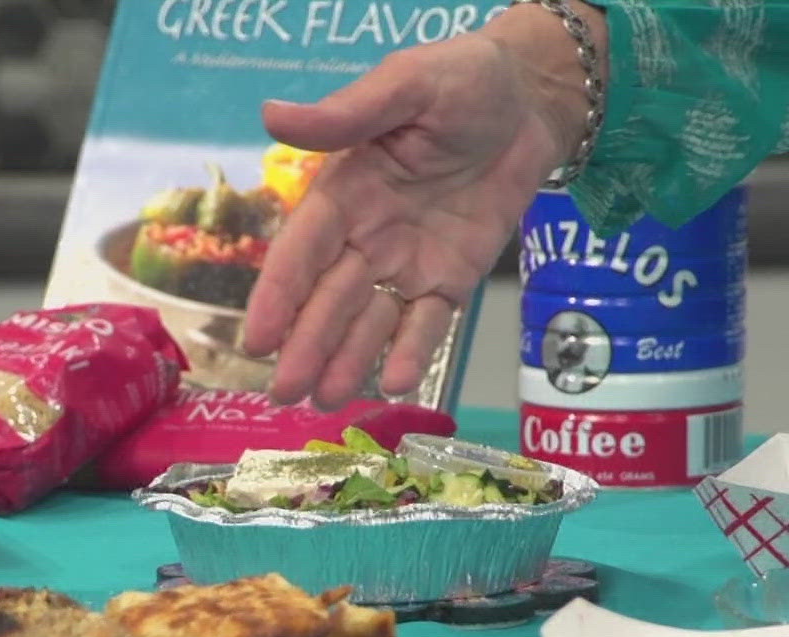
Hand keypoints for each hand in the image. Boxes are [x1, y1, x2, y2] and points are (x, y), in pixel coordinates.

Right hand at [242, 3, 605, 409]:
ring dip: (346, 361)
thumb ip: (347, 114)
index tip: (258, 339)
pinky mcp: (449, 279)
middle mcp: (367, 234)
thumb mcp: (406, 85)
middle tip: (284, 393)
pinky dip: (410, 352)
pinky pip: (427, 323)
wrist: (531, 100)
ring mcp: (407, 262)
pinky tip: (394, 384)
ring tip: (326, 402)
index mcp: (344, 191)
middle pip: (329, 298)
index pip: (302, 250)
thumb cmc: (461, 82)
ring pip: (370, 320)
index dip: (279, 295)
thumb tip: (272, 115)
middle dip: (306, 345)